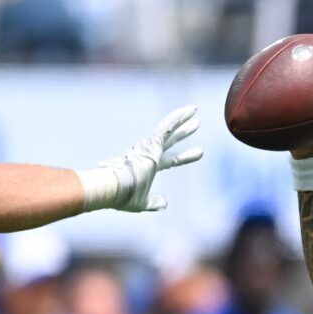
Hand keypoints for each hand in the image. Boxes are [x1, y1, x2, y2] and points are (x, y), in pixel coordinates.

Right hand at [79, 105, 203, 212]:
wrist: (112, 187)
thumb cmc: (123, 196)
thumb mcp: (142, 202)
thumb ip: (153, 202)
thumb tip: (164, 203)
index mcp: (148, 167)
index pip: (171, 160)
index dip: (185, 157)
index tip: (201, 152)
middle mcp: (149, 153)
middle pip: (171, 140)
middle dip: (184, 132)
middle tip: (197, 124)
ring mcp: (149, 147)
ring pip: (169, 129)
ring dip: (182, 119)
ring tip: (195, 109)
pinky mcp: (150, 144)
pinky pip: (167, 128)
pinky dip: (177, 119)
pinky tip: (188, 111)